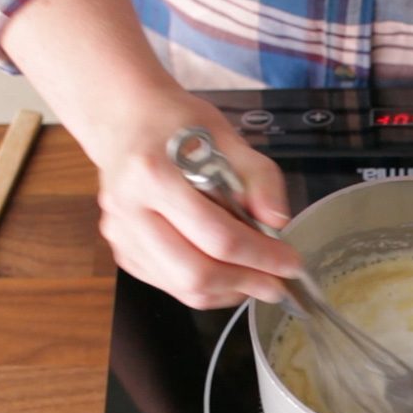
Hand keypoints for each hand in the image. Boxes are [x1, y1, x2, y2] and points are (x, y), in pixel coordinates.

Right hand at [90, 88, 301, 308]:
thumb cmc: (177, 125)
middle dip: (245, 283)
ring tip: (257, 280)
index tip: (291, 264)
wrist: (125, 120)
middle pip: (195, 273)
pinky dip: (205, 288)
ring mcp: (121, 235)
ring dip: (227, 291)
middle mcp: (129, 211)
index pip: (217, 236)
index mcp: (154, 174)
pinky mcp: (122, 252)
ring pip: (182, 288)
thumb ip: (259, 176)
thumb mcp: (227, 136)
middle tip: (277, 284)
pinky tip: (227, 274)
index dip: (261, 256)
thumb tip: (278, 222)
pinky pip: (169, 286)